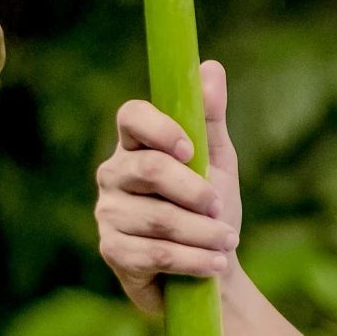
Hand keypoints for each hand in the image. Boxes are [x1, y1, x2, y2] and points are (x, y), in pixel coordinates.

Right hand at [95, 60, 242, 315]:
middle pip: (149, 168)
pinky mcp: (112, 251)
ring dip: (203, 233)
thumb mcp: (216, 161)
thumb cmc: (211, 208)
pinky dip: (193, 259)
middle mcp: (114, 174)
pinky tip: (215, 264)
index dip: (159, 127)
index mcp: (137, 144)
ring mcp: (109, 213)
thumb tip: (211, 67)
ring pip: (159, 218)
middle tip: (220, 206)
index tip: (189, 148)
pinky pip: (155, 253)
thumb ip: (210, 118)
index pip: (131, 116)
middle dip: (195, 190)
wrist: (211, 268)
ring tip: (227, 241)